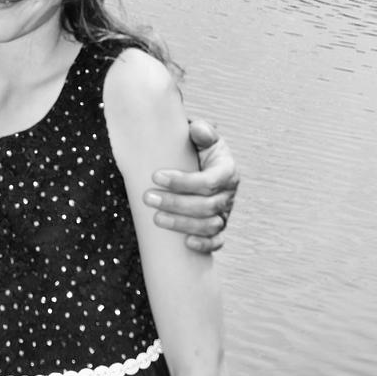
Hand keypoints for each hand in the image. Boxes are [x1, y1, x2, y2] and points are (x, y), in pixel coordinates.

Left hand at [144, 119, 239, 252]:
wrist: (200, 163)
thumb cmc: (198, 148)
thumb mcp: (202, 136)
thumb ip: (202, 131)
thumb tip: (198, 130)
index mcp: (227, 171)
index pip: (208, 181)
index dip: (182, 181)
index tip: (155, 176)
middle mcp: (229, 194)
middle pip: (207, 206)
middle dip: (175, 203)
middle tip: (147, 197)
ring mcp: (225, 213)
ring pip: (209, 225)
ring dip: (182, 224)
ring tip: (156, 218)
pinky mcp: (219, 228)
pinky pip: (217, 241)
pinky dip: (205, 245)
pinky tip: (186, 244)